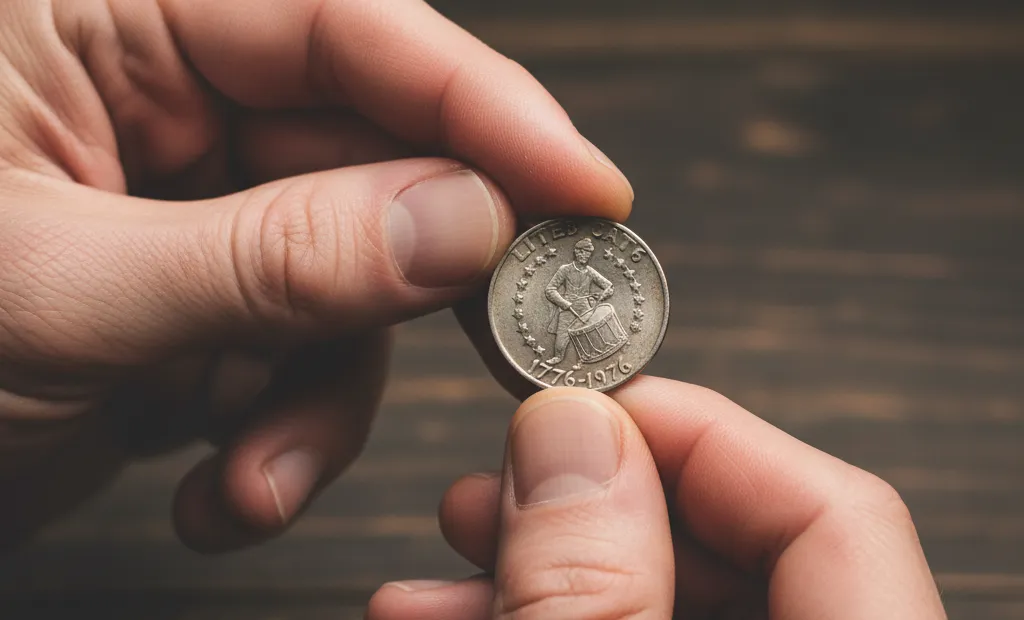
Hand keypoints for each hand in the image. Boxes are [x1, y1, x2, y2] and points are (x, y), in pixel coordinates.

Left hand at [0, 0, 632, 550]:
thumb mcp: (63, 295)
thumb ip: (277, 252)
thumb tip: (466, 220)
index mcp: (100, 12)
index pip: (340, 27)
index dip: (483, 105)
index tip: (587, 190)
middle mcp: (155, 90)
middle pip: (369, 155)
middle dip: (418, 276)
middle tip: (500, 344)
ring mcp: (185, 198)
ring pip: (346, 277)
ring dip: (321, 392)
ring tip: (254, 476)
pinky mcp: (197, 291)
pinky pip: (298, 346)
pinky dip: (279, 427)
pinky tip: (219, 482)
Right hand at [366, 377, 947, 618]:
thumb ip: (589, 597)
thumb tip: (570, 438)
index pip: (834, 515)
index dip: (697, 435)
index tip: (576, 407)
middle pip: (738, 548)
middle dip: (587, 502)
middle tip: (483, 485)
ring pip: (661, 603)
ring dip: (539, 566)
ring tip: (431, 573)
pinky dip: (542, 619)